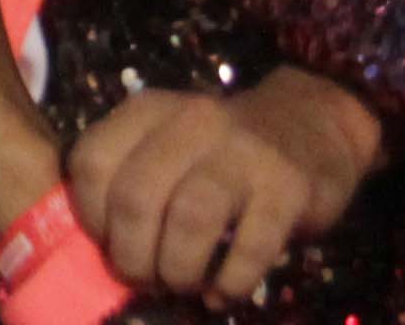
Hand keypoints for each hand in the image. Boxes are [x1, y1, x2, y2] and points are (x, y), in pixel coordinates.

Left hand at [65, 73, 384, 307]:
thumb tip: (97, 252)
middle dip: (133, 256)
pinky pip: (249, 247)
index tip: (111, 245)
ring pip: (189, 219)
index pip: (91, 161)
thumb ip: (132, 177)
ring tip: (184, 285)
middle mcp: (193, 121)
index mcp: (150, 111)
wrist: (314, 122)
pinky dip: (229, 283)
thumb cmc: (223, 149)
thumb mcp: (169, 144)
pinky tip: (222, 293)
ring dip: (178, 270)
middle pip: (135, 197)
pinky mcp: (287, 187)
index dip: (91, 218)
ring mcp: (243, 152)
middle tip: (147, 279)